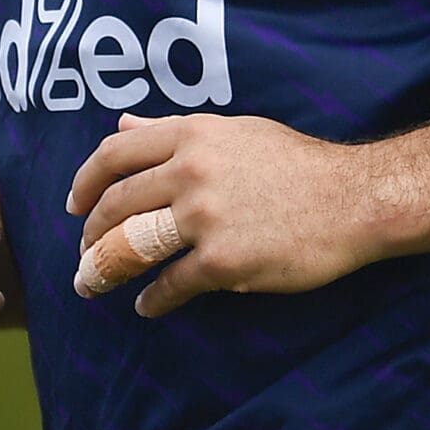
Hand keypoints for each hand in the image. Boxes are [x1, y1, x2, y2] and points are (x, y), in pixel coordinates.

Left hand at [67, 113, 370, 318]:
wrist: (354, 199)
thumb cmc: (297, 164)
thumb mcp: (234, 132)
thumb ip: (173, 130)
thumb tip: (123, 124)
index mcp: (191, 135)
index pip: (114, 155)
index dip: (85, 182)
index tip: (75, 205)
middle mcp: (190, 171)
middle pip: (117, 205)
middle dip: (91, 234)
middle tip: (84, 255)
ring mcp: (205, 217)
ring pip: (132, 245)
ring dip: (105, 269)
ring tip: (94, 284)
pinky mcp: (223, 260)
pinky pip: (170, 284)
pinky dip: (153, 299)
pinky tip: (147, 305)